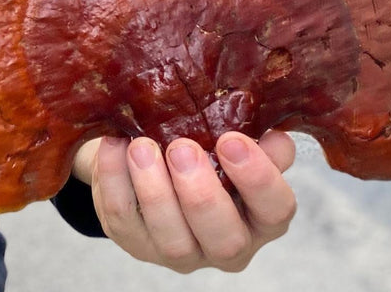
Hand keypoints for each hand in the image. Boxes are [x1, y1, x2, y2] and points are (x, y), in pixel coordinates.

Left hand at [72, 130, 295, 272]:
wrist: (155, 159)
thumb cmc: (207, 152)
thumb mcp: (234, 144)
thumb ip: (258, 141)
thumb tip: (274, 137)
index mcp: (260, 218)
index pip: (275, 210)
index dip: (258, 178)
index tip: (231, 140)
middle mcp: (225, 245)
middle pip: (224, 240)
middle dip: (202, 195)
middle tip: (182, 149)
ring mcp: (179, 252)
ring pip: (171, 239)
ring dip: (154, 190)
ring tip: (142, 147)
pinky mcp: (135, 243)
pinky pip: (122, 219)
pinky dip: (114, 180)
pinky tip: (115, 146)